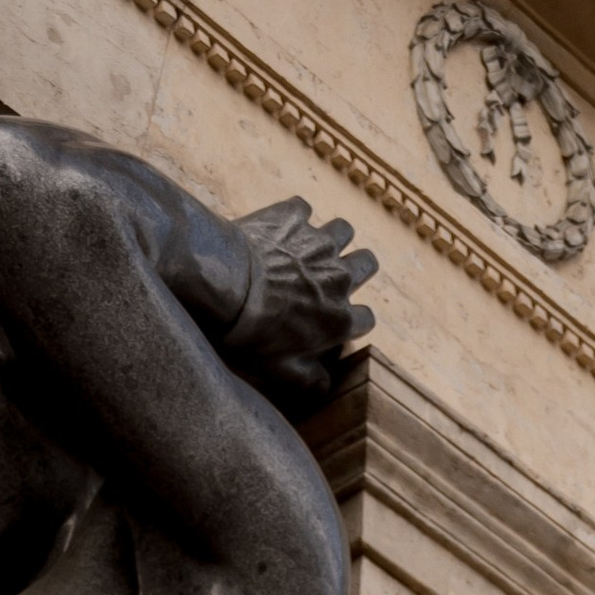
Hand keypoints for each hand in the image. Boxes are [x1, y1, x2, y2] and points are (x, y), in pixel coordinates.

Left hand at [226, 198, 376, 412]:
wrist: (226, 284)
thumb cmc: (254, 334)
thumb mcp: (282, 372)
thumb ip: (311, 381)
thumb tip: (325, 385)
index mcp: (341, 318)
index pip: (366, 318)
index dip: (353, 320)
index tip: (336, 321)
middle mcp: (339, 276)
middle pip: (368, 263)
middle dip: (356, 268)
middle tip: (333, 275)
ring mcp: (318, 242)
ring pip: (344, 230)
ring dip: (333, 237)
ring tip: (311, 247)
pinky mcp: (293, 216)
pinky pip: (302, 209)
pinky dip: (293, 218)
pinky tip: (278, 229)